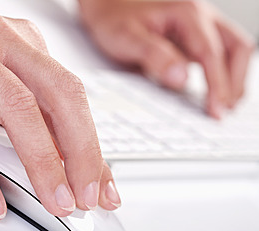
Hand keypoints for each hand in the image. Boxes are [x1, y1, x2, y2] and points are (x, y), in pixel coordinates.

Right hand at [0, 1, 120, 219]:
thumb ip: (29, 113)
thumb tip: (63, 157)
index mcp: (24, 44)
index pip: (72, 97)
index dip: (91, 143)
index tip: (101, 182)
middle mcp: (1, 42)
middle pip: (59, 97)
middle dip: (81, 152)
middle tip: (86, 195)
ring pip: (18, 110)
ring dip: (42, 162)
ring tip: (55, 200)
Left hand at [79, 0, 254, 118]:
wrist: (106, 3)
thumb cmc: (113, 18)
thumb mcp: (126, 38)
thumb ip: (154, 56)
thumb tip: (181, 78)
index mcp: (186, 13)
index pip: (211, 53)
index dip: (217, 84)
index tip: (215, 109)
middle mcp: (199, 15)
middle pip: (235, 47)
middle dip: (233, 82)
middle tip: (223, 110)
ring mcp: (199, 22)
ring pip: (232, 47)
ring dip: (234, 75)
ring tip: (226, 102)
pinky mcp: (193, 32)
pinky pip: (219, 49)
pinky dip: (223, 69)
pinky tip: (215, 86)